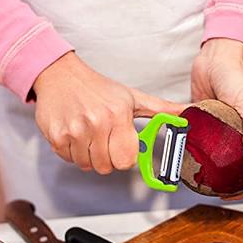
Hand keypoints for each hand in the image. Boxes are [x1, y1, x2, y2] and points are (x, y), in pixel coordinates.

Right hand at [33, 52, 186, 173]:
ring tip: (90, 134)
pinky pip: (68, 159)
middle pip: (106, 167)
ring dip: (89, 155)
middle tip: (104, 139)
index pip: (126, 160)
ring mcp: (74, 130)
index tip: (122, 147)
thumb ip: (162, 109)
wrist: (61, 75)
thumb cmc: (98, 88)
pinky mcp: (56, 135)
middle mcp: (96, 123)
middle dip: (107, 158)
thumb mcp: (133, 97)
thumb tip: (186, 113)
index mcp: (118, 115)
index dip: (125, 157)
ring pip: (87, 165)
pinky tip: (76, 134)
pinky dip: (72, 151)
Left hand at [191, 38, 242, 198]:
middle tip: (211, 193)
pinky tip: (187, 160)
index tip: (231, 196)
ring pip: (220, 160)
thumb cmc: (237, 76)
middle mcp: (239, 137)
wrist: (216, 57)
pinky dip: (198, 155)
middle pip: (238, 170)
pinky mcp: (206, 125)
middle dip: (229, 186)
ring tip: (197, 181)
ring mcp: (222, 133)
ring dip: (212, 173)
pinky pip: (204, 145)